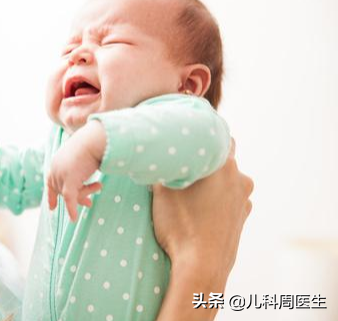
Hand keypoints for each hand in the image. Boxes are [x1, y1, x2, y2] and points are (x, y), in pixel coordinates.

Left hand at [47, 121, 105, 221]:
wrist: (95, 139)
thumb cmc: (92, 144)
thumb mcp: (82, 158)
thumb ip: (79, 169)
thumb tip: (84, 172)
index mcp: (57, 162)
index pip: (51, 182)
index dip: (51, 195)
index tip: (52, 208)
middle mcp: (55, 168)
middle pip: (62, 191)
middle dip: (77, 197)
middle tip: (89, 203)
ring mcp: (61, 174)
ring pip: (70, 194)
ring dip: (86, 194)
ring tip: (99, 186)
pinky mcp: (69, 180)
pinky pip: (70, 199)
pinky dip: (72, 209)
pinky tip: (74, 219)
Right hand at [152, 138, 253, 320]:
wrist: (201, 267)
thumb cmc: (180, 226)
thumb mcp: (162, 191)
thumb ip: (163, 168)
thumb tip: (157, 157)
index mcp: (222, 165)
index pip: (218, 135)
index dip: (202, 135)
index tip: (187, 139)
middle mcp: (239, 178)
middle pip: (222, 158)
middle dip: (205, 160)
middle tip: (183, 166)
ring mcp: (244, 200)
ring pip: (227, 180)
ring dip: (212, 182)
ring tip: (190, 193)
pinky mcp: (242, 217)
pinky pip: (230, 199)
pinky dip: (218, 200)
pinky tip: (200, 210)